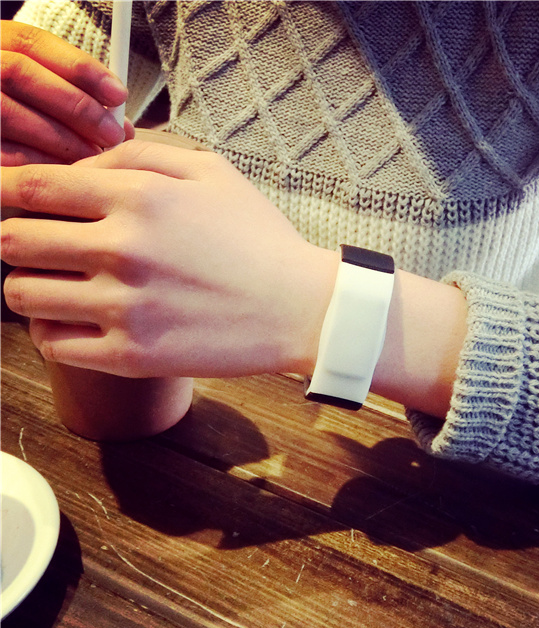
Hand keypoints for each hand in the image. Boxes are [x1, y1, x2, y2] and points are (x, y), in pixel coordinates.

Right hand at [1, 21, 133, 165]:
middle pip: (19, 74)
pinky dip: (40, 163)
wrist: (2, 149)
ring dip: (62, 138)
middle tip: (112, 134)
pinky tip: (68, 172)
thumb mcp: (44, 101)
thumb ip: (74, 99)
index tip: (118, 94)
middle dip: (75, 106)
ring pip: (9, 113)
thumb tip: (121, 123)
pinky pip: (4, 153)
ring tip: (95, 156)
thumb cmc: (28, 129)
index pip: (31, 43)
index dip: (79, 67)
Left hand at [1, 140, 336, 377]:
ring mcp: (124, 307)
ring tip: (56, 285)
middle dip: (16, 237)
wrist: (300, 308)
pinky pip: (51, 344)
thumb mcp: (214, 172)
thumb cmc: (259, 241)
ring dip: (28, 286)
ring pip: (21, 295)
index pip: (35, 186)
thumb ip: (142, 152)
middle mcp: (123, 249)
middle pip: (14, 239)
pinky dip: (51, 331)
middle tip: (38, 245)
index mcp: (140, 198)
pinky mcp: (131, 356)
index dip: (6, 189)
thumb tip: (83, 163)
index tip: (6, 198)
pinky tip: (77, 321)